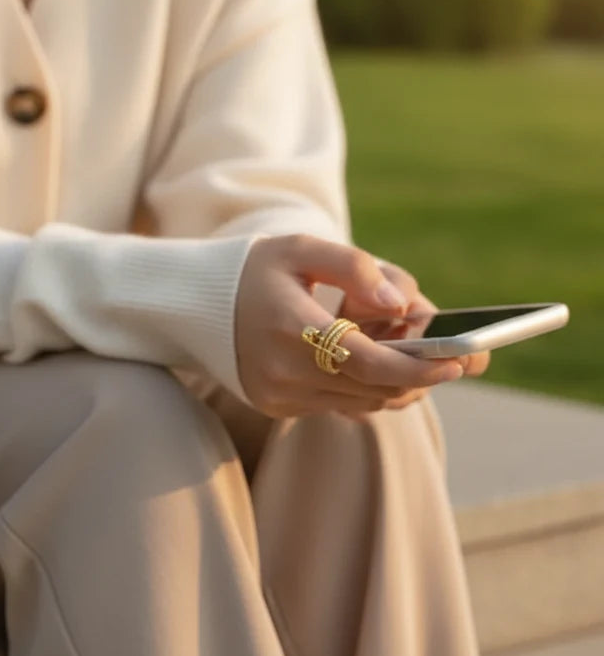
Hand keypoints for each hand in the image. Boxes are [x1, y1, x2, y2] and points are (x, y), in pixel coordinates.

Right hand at [234, 236, 471, 418]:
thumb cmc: (256, 270)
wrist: (196, 305)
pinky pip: (339, 404)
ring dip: (395, 380)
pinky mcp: (277, 406)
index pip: (368, 362)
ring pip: (362, 401)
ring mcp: (279, 395)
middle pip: (374, 387)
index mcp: (291, 326)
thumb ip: (355, 268)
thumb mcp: (302, 249)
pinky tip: (369, 359)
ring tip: (404, 347)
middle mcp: (283, 370)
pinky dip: (365, 386)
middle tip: (451, 352)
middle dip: (419, 372)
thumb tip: (403, 302)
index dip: (419, 367)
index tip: (459, 361)